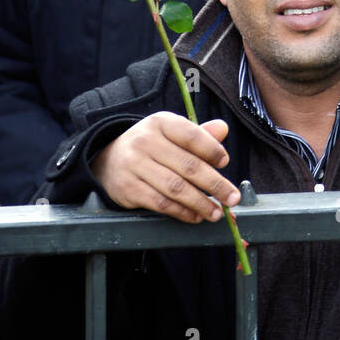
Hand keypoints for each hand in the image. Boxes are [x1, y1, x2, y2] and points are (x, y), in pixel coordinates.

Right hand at [90, 112, 240, 223]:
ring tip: (216, 212)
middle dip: (215, 184)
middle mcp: (145, 141)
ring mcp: (135, 165)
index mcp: (160, 123)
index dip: (212, 150)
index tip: (225, 162)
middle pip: (188, 166)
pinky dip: (182, 212)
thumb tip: (223, 129)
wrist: (107, 160)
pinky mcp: (129, 189)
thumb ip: (198, 134)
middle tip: (232, 197)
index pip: (191, 135)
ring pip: (176, 188)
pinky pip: (162, 203)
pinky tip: (195, 216)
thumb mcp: (170, 134)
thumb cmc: (150, 147)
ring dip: (201, 203)